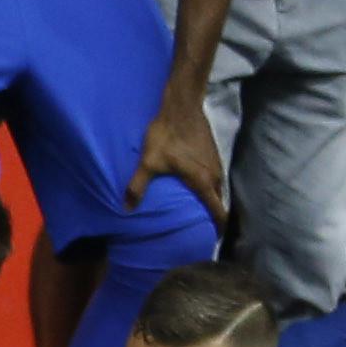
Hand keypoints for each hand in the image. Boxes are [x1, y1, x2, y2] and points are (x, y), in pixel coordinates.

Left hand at [125, 89, 227, 222]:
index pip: (219, 211)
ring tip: (197, 211)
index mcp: (204, 182)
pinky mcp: (212, 153)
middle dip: (212, 216)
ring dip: (210, 200)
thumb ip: (138, 186)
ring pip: (217, 189)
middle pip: (219, 202)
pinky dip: (208, 187)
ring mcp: (216, 163)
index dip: (218, 228)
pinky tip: (195, 187)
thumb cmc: (166, 135)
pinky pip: (213, 177)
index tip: (213, 240)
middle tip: (200, 228)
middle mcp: (215, 175)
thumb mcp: (149, 162)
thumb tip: (126, 209)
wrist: (181, 107)